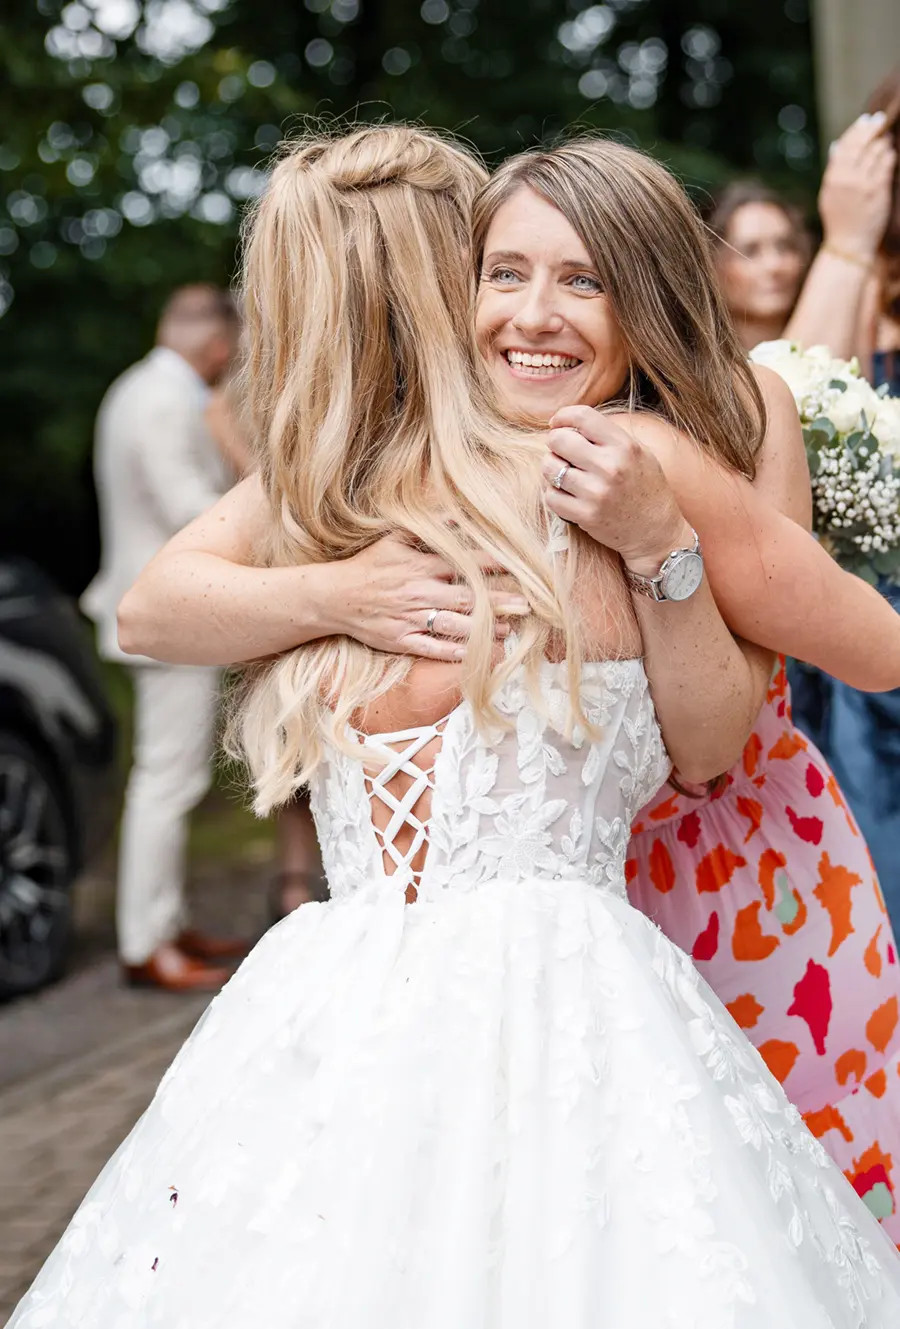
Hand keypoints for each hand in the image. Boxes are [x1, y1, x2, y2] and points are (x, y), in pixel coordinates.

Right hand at [328, 535, 528, 660]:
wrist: (334, 597)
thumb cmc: (368, 566)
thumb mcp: (394, 538)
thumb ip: (427, 528)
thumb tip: (457, 513)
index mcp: (420, 567)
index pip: (464, 564)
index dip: (491, 565)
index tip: (517, 565)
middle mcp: (419, 594)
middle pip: (466, 598)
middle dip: (498, 602)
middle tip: (526, 606)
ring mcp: (411, 620)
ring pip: (455, 626)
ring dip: (483, 630)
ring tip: (508, 632)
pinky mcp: (402, 641)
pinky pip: (434, 649)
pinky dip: (457, 653)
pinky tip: (478, 655)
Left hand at [544, 406, 691, 572]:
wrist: (656, 531)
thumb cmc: (645, 488)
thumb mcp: (639, 453)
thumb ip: (609, 436)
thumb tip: (570, 423)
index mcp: (625, 446)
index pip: (582, 416)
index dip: (563, 416)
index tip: (557, 424)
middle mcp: (610, 467)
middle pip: (559, 440)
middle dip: (555, 442)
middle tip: (561, 451)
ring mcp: (596, 492)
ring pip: (549, 468)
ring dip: (551, 468)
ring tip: (563, 472)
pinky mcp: (585, 515)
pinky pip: (550, 496)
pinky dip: (553, 493)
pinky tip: (566, 494)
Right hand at [819, 112, 895, 259]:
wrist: (849, 244)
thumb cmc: (839, 219)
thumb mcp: (828, 194)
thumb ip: (833, 170)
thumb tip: (836, 146)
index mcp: (832, 178)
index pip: (845, 145)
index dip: (856, 130)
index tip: (865, 120)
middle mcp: (846, 179)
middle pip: (861, 144)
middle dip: (872, 128)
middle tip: (881, 119)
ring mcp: (863, 185)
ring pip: (875, 152)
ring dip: (883, 141)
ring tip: (886, 137)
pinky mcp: (877, 191)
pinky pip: (886, 165)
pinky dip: (889, 155)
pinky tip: (891, 153)